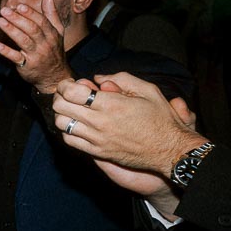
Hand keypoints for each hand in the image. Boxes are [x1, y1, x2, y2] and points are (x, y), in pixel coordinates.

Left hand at [0, 0, 71, 92]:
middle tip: (4, 10)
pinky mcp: (27, 66)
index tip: (19, 6)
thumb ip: (51, 14)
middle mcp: (45, 44)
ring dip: (11, 31)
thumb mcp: (57, 32)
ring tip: (0, 21)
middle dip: (18, 19)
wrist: (55, 77)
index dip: (31, 13)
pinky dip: (7, 52)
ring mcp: (36, 56)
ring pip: (24, 42)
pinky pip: (16, 59)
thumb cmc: (54, 50)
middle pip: (32, 30)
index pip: (42, 22)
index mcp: (52, 34)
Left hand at [52, 73, 205, 178]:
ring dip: (62, 114)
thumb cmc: (161, 119)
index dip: (64, 85)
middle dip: (60, 96)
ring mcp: (97, 139)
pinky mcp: (98, 152)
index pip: (71, 92)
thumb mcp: (148, 90)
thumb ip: (121, 79)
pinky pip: (70, 140)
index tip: (69, 84)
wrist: (170, 150)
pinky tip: (77, 125)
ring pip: (61, 124)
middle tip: (67, 94)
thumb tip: (97, 78)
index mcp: (112, 104)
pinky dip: (67, 131)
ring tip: (71, 110)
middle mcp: (100, 122)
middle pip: (61, 106)